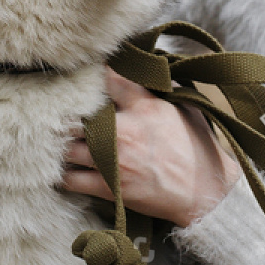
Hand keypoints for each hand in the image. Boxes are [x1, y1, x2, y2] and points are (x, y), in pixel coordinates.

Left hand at [61, 69, 243, 227]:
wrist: (205, 193)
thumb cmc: (197, 148)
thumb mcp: (182, 108)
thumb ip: (155, 91)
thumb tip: (140, 72)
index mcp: (145, 107)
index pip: (110, 79)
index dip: (95, 73)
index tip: (85, 74)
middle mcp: (124, 131)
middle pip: (77, 115)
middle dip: (67, 114)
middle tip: (60, 114)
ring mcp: (113, 160)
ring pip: (67, 147)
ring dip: (62, 144)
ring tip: (59, 142)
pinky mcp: (109, 187)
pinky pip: (71, 179)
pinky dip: (63, 174)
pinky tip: (65, 169)